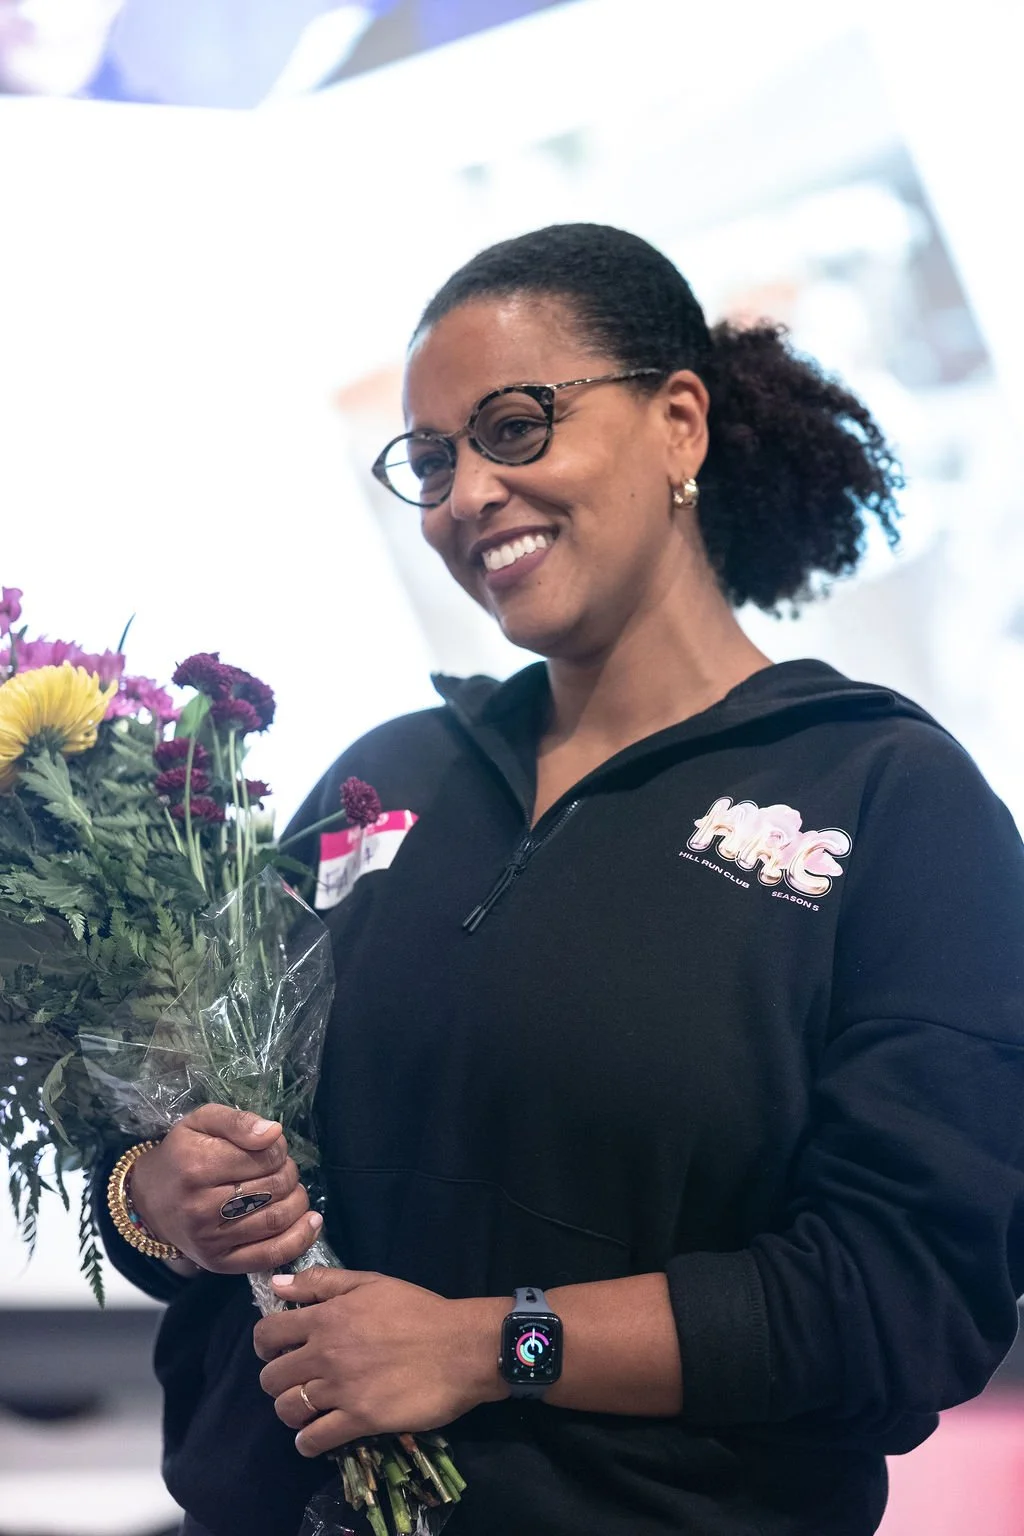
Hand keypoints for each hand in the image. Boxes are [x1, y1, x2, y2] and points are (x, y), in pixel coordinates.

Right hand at [128, 1105, 321, 1273]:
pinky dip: (299, 1239)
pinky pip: (270, 1255)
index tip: (272, 1148)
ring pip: (277, 1219)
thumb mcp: (202, 1122)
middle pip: (275, 1187)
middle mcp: (201, 1207)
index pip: (265, 1156)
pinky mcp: (219, 1263)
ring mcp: (210, 1240)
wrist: (150, 1200)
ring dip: (297, 1200)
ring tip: (290, 1190)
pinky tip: (311, 1221)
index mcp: (197, 1166)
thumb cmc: (182, 1154)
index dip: (279, 1149)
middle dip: (289, 1173)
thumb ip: (238, 1121)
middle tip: (281, 1168)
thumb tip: (274, 1132)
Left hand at [253, 1267, 508, 1455]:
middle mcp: (324, 1354)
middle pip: (271, 1378)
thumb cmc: (418, 1310)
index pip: (267, 1334)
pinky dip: (307, 1442)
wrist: (460, 1347)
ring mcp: (340, 1389)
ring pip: (287, 1410)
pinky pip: (313, 1440)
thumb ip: (321, 1282)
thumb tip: (277, 1283)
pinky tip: (316, 1436)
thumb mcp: (371, 1282)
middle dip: (277, 1379)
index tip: (279, 1349)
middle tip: (297, 1379)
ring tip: (307, 1408)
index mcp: (325, 1318)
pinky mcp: (359, 1420)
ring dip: (290, 1411)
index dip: (265, 1344)